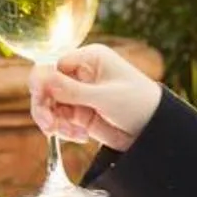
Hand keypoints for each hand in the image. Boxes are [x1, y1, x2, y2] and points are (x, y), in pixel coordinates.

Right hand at [29, 44, 163, 152]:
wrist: (157, 131)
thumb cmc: (138, 104)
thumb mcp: (105, 97)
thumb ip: (71, 90)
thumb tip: (39, 79)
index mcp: (89, 59)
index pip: (53, 65)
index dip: (43, 82)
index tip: (41, 98)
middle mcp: (81, 74)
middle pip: (47, 86)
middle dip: (44, 105)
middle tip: (48, 125)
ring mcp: (80, 95)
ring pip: (50, 105)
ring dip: (53, 121)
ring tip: (66, 133)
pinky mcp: (81, 115)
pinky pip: (60, 120)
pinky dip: (64, 131)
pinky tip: (81, 137)